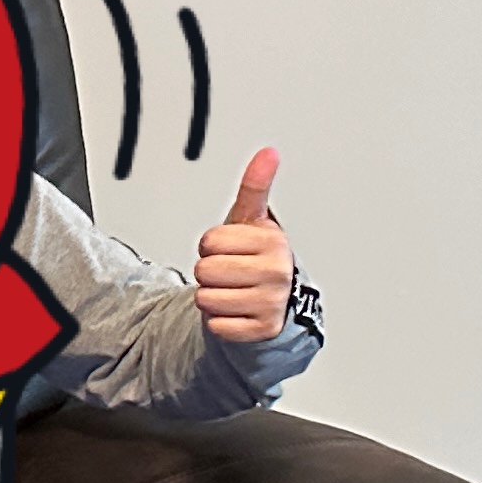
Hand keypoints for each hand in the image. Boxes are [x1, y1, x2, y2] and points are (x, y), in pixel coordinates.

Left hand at [193, 146, 293, 345]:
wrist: (277, 302)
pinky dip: (218, 321)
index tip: (230, 248)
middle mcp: (276, 272)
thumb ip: (255, 186)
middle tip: (230, 272)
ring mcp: (271, 303)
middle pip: (204, 270)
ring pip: (205, 298)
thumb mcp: (253, 220)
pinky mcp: (261, 330)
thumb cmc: (257, 257)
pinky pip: (215, 325)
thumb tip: (268, 152)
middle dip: (209, 271)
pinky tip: (237, 312)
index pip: (208, 241)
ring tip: (233, 291)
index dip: (211, 245)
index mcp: (272, 241)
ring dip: (212, 297)